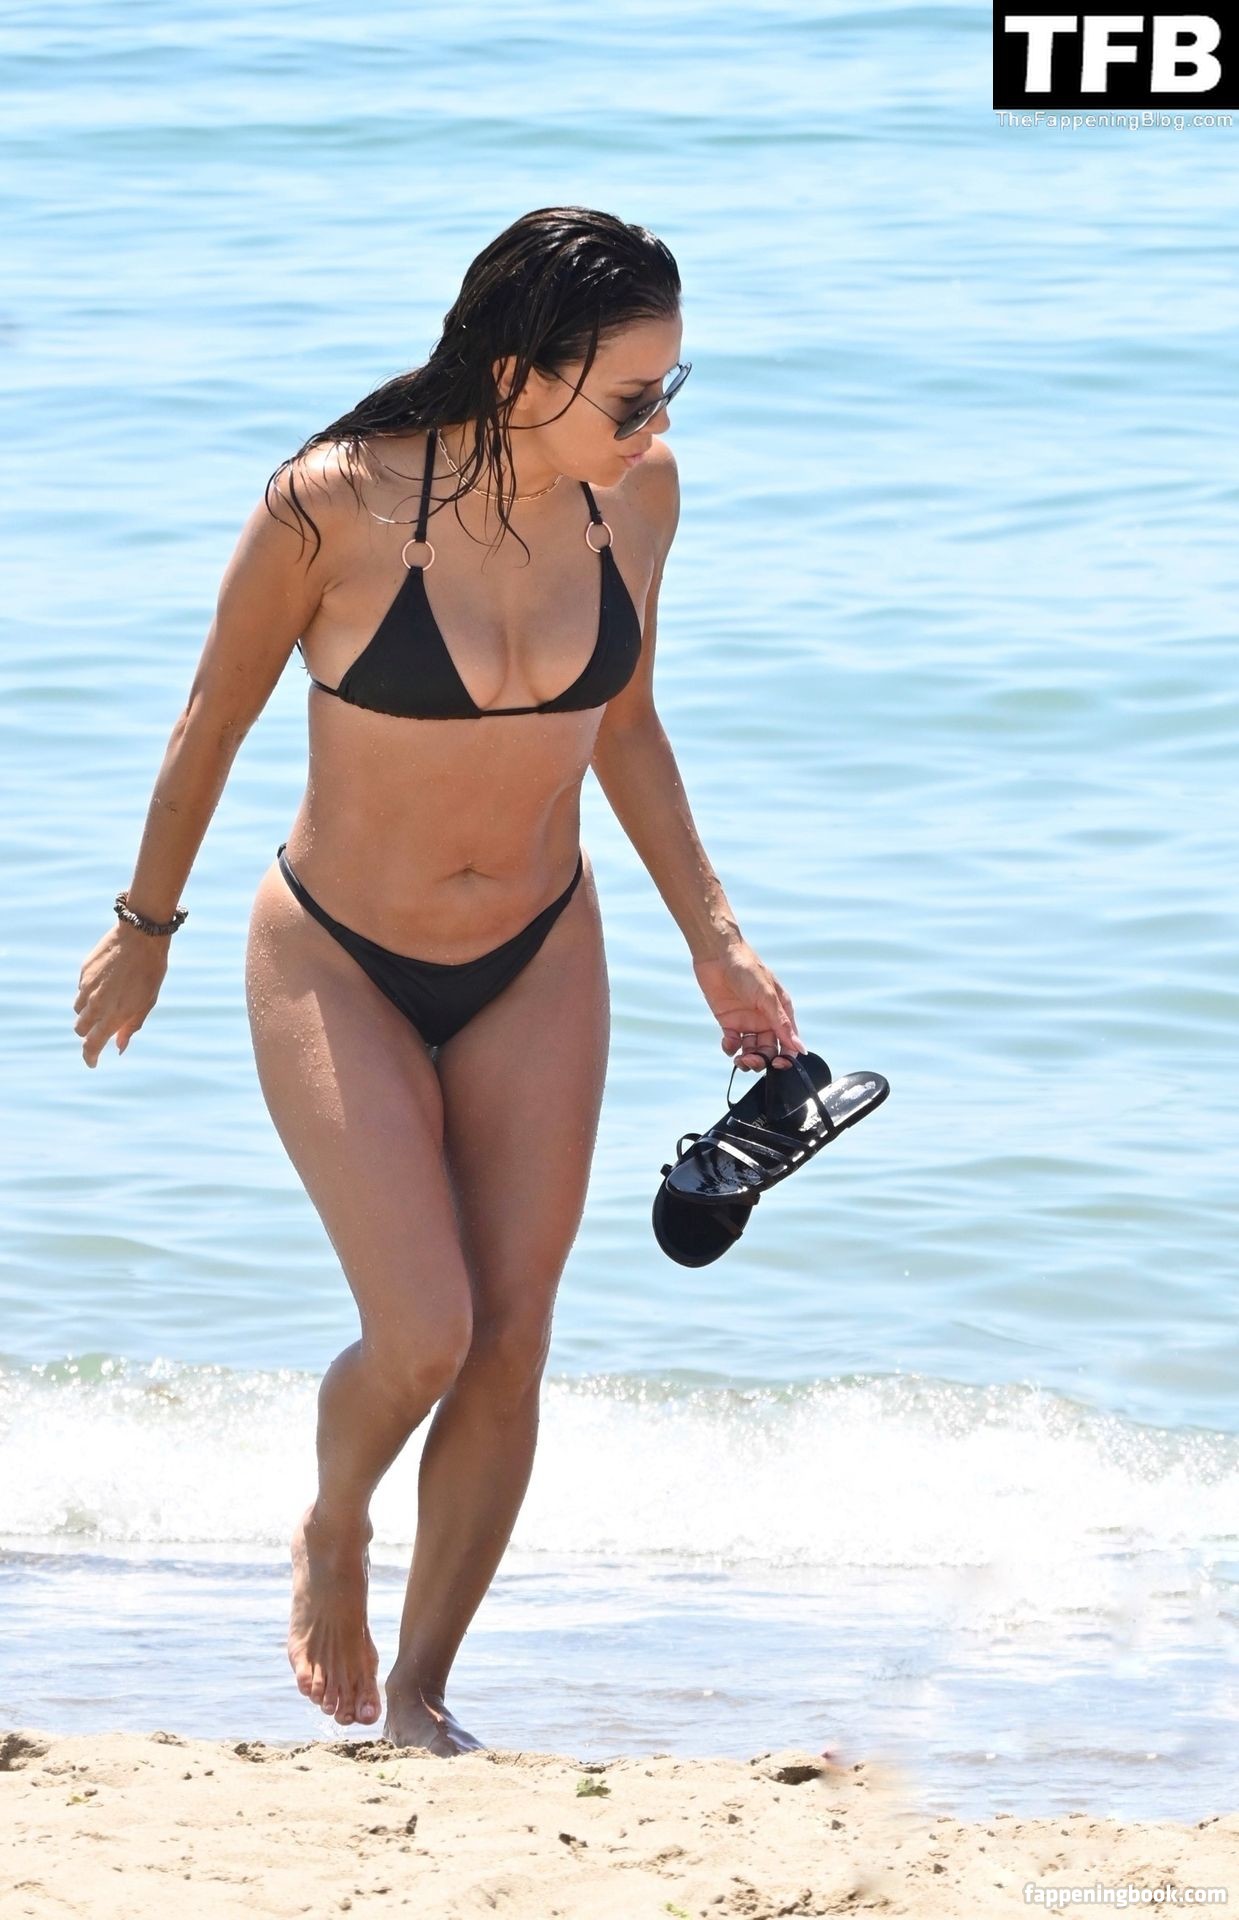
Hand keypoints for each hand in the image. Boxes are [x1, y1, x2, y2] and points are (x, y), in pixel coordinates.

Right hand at [74, 923, 169, 1067]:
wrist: (140, 936)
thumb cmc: (150, 971)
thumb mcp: (147, 1002)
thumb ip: (131, 1026)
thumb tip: (119, 1048)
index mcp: (112, 1015)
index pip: (92, 1044)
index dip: (90, 1056)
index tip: (93, 1062)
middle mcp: (95, 1004)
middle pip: (80, 1029)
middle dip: (88, 1033)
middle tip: (102, 1029)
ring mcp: (86, 987)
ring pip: (78, 1009)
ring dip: (88, 1012)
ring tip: (107, 1001)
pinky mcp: (83, 972)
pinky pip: (81, 989)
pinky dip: (89, 993)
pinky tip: (106, 981)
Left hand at [692, 939, 806, 1070]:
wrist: (717, 955)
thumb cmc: (747, 969)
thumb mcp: (767, 997)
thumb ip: (781, 1024)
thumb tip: (800, 1048)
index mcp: (780, 1012)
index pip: (787, 1042)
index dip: (785, 1057)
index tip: (777, 1065)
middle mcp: (765, 1019)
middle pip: (768, 1049)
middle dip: (762, 1059)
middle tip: (751, 1060)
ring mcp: (747, 1021)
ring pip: (751, 1049)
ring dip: (746, 1058)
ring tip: (740, 1058)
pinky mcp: (728, 1022)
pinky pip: (733, 1043)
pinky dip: (731, 1048)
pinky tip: (728, 1042)